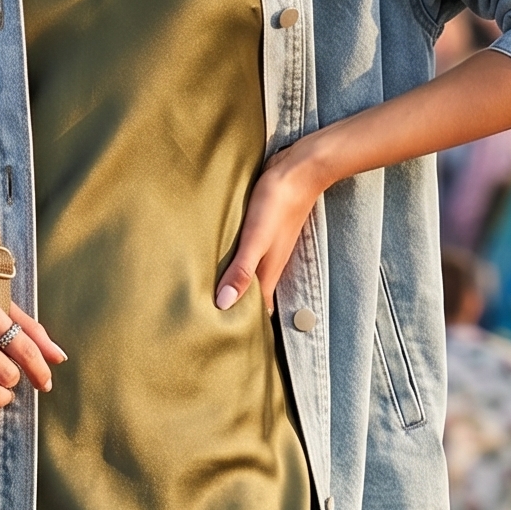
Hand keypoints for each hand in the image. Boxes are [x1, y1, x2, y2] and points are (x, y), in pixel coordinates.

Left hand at [216, 143, 325, 314]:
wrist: (300, 168)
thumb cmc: (278, 202)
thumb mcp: (256, 239)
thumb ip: (242, 271)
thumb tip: (223, 304)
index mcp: (268, 273)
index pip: (258, 311)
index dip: (244, 326)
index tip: (223, 340)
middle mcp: (269, 265)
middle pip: (254, 297)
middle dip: (237, 312)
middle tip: (209, 326)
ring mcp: (268, 249)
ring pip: (251, 278)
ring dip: (236, 289)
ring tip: (209, 301)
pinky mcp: (264, 233)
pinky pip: (248, 258)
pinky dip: (236, 267)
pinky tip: (222, 264)